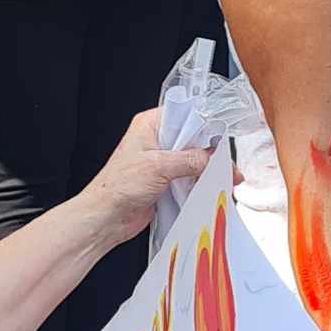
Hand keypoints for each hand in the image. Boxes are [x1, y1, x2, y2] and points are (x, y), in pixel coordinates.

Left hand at [78, 108, 211, 249]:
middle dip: (208, 150)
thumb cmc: (117, 187)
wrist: (107, 217)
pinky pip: (188, 176)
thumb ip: (189, 160)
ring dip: (205, 168)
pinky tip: (208, 187)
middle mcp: (155, 140)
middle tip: (223, 160)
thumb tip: (210, 157)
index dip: (203, 122)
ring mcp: (160, 161)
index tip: (219, 134)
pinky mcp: (164, 180)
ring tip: (221, 175)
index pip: (184, 113)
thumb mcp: (158, 166)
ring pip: (191, 158)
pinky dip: (198, 182)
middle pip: (191, 138)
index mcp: (149, 125)